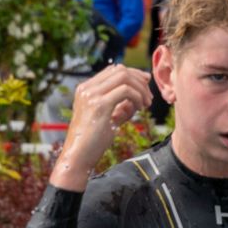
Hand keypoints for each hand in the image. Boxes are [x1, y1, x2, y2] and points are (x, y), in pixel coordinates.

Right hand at [51, 66, 152, 189]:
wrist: (78, 157)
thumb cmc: (92, 143)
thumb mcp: (107, 119)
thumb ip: (119, 107)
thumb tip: (136, 99)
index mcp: (86, 89)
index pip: (112, 70)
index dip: (132, 74)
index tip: (145, 85)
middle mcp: (87, 88)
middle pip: (120, 70)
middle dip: (139, 80)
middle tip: (149, 97)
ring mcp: (92, 95)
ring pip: (124, 77)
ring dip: (140, 89)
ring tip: (146, 104)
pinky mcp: (100, 105)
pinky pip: (126, 91)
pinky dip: (137, 97)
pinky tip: (140, 109)